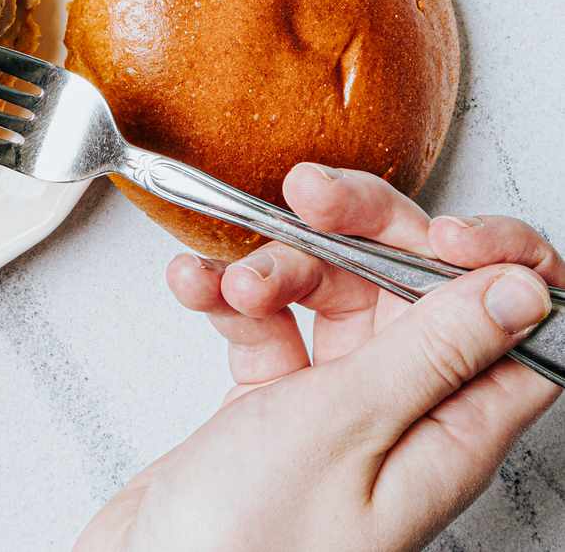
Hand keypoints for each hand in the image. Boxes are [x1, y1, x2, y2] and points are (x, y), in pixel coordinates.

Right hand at [76, 163, 561, 551]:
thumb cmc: (245, 548)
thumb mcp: (343, 431)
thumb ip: (430, 352)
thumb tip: (522, 288)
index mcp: (448, 429)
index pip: (514, 323)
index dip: (489, 259)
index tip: (433, 230)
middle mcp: (401, 415)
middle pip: (411, 288)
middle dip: (358, 232)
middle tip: (308, 200)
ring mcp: (334, 410)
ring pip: (331, 297)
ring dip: (275, 268)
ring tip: (230, 283)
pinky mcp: (269, 408)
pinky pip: (265, 325)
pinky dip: (227, 299)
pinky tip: (195, 292)